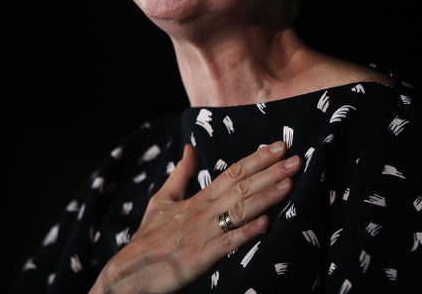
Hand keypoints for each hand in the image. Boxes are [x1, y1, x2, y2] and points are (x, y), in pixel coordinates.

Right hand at [89, 140, 301, 293]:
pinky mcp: (196, 259)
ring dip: (265, 197)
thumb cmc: (146, 239)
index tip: (279, 146)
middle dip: (269, 173)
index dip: (256, 159)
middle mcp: (201, 213)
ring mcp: (200, 235)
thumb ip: (180, 175)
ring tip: (289, 184)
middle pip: (240, 188)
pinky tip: (266, 224)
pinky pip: (224, 245)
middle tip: (297, 159)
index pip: (231, 173)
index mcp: (196, 200)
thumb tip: (189, 148)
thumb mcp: (161, 201)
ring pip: (237, 211)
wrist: (125, 275)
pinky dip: (245, 234)